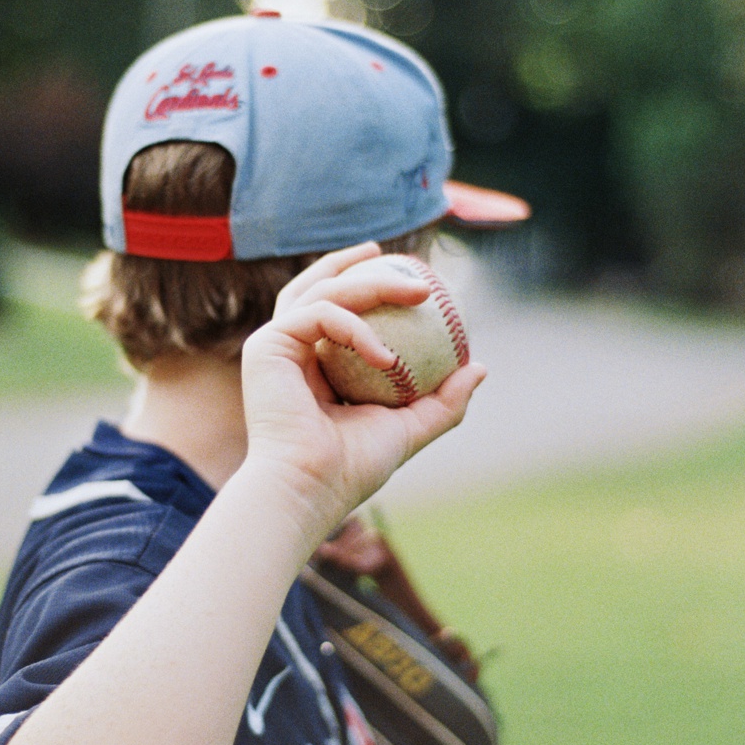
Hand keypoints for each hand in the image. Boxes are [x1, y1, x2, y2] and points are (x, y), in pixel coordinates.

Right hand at [238, 243, 485, 541]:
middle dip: (353, 265)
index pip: (331, 311)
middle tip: (395, 257)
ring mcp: (273, 346)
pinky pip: (318, 316)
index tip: (397, 271)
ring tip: (419, 292)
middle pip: (316, 288)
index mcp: (310, 366)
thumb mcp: (408, 428)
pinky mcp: (266, 346)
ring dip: (370, 285)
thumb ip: (442, 401)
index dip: (359, 284)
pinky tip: (386, 357)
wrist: (311, 486)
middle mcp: (287, 351)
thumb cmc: (351, 468)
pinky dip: (355, 329)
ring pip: (320, 292)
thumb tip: (479, 368)